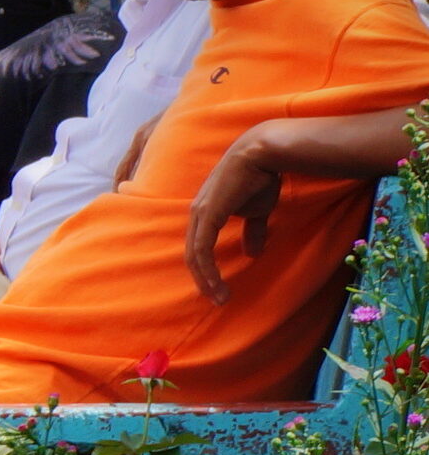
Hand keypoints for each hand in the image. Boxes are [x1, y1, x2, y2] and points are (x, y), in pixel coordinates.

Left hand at [187, 134, 282, 302]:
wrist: (261, 155)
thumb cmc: (258, 179)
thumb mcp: (256, 211)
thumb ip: (252, 231)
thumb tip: (253, 253)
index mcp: (204, 214)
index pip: (197, 248)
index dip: (205, 270)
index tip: (219, 289)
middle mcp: (196, 215)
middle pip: (192, 255)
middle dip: (203, 281)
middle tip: (217, 300)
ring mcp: (199, 214)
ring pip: (194, 256)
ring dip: (205, 280)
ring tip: (219, 297)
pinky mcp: (207, 214)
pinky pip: (202, 248)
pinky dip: (207, 269)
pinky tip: (216, 282)